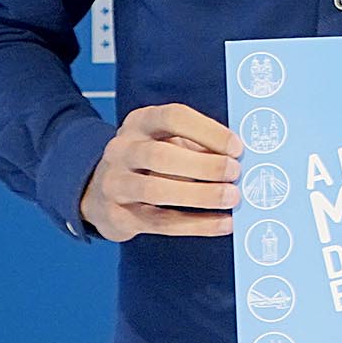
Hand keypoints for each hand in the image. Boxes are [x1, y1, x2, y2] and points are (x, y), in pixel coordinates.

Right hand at [79, 102, 239, 240]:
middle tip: (236, 173)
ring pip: (155, 190)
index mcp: (140, 123)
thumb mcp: (169, 141)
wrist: (100, 192)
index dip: (207, 131)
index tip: (236, 147)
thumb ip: (200, 146)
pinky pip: (160, 222)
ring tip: (232, 197)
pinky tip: (223, 223)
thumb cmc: (151, 162)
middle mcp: (122, 150)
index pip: (172, 117)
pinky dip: (196, 225)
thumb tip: (241, 159)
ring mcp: (115, 183)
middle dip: (204, 165)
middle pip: (160, 155)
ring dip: (200, 195)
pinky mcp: (117, 216)